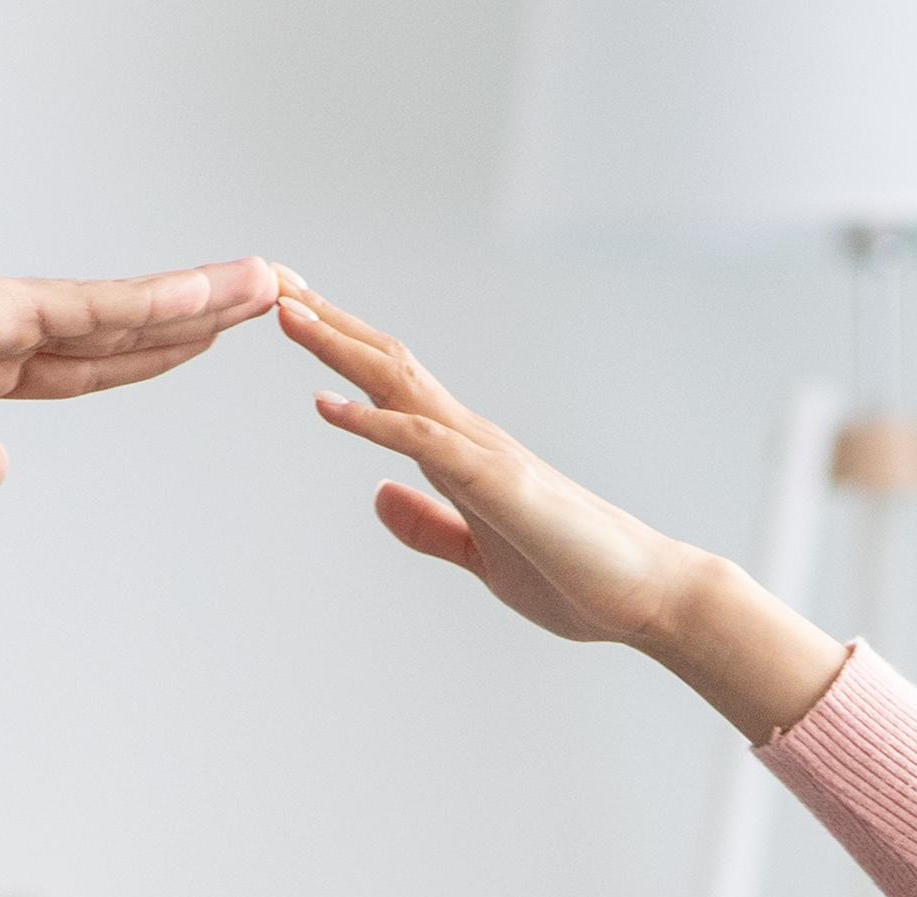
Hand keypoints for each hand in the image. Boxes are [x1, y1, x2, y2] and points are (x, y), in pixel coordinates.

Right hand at [0, 262, 275, 513]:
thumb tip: (1, 468)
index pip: (77, 367)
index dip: (142, 358)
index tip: (198, 348)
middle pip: (115, 330)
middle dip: (193, 320)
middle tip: (264, 304)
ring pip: (119, 312)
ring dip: (199, 301)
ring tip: (270, 288)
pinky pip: (87, 313)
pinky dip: (153, 305)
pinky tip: (210, 300)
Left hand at [277, 282, 844, 737]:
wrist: (642, 596)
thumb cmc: (572, 575)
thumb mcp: (477, 555)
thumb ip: (428, 526)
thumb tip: (377, 494)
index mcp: (461, 454)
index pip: (389, 385)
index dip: (339, 348)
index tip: (292, 313)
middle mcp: (470, 438)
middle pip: (387, 363)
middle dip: (329, 322)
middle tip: (273, 281)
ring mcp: (485, 455)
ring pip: (401, 384)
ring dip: (340, 349)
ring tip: (287, 315)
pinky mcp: (498, 485)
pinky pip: (425, 442)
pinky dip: (372, 421)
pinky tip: (325, 406)